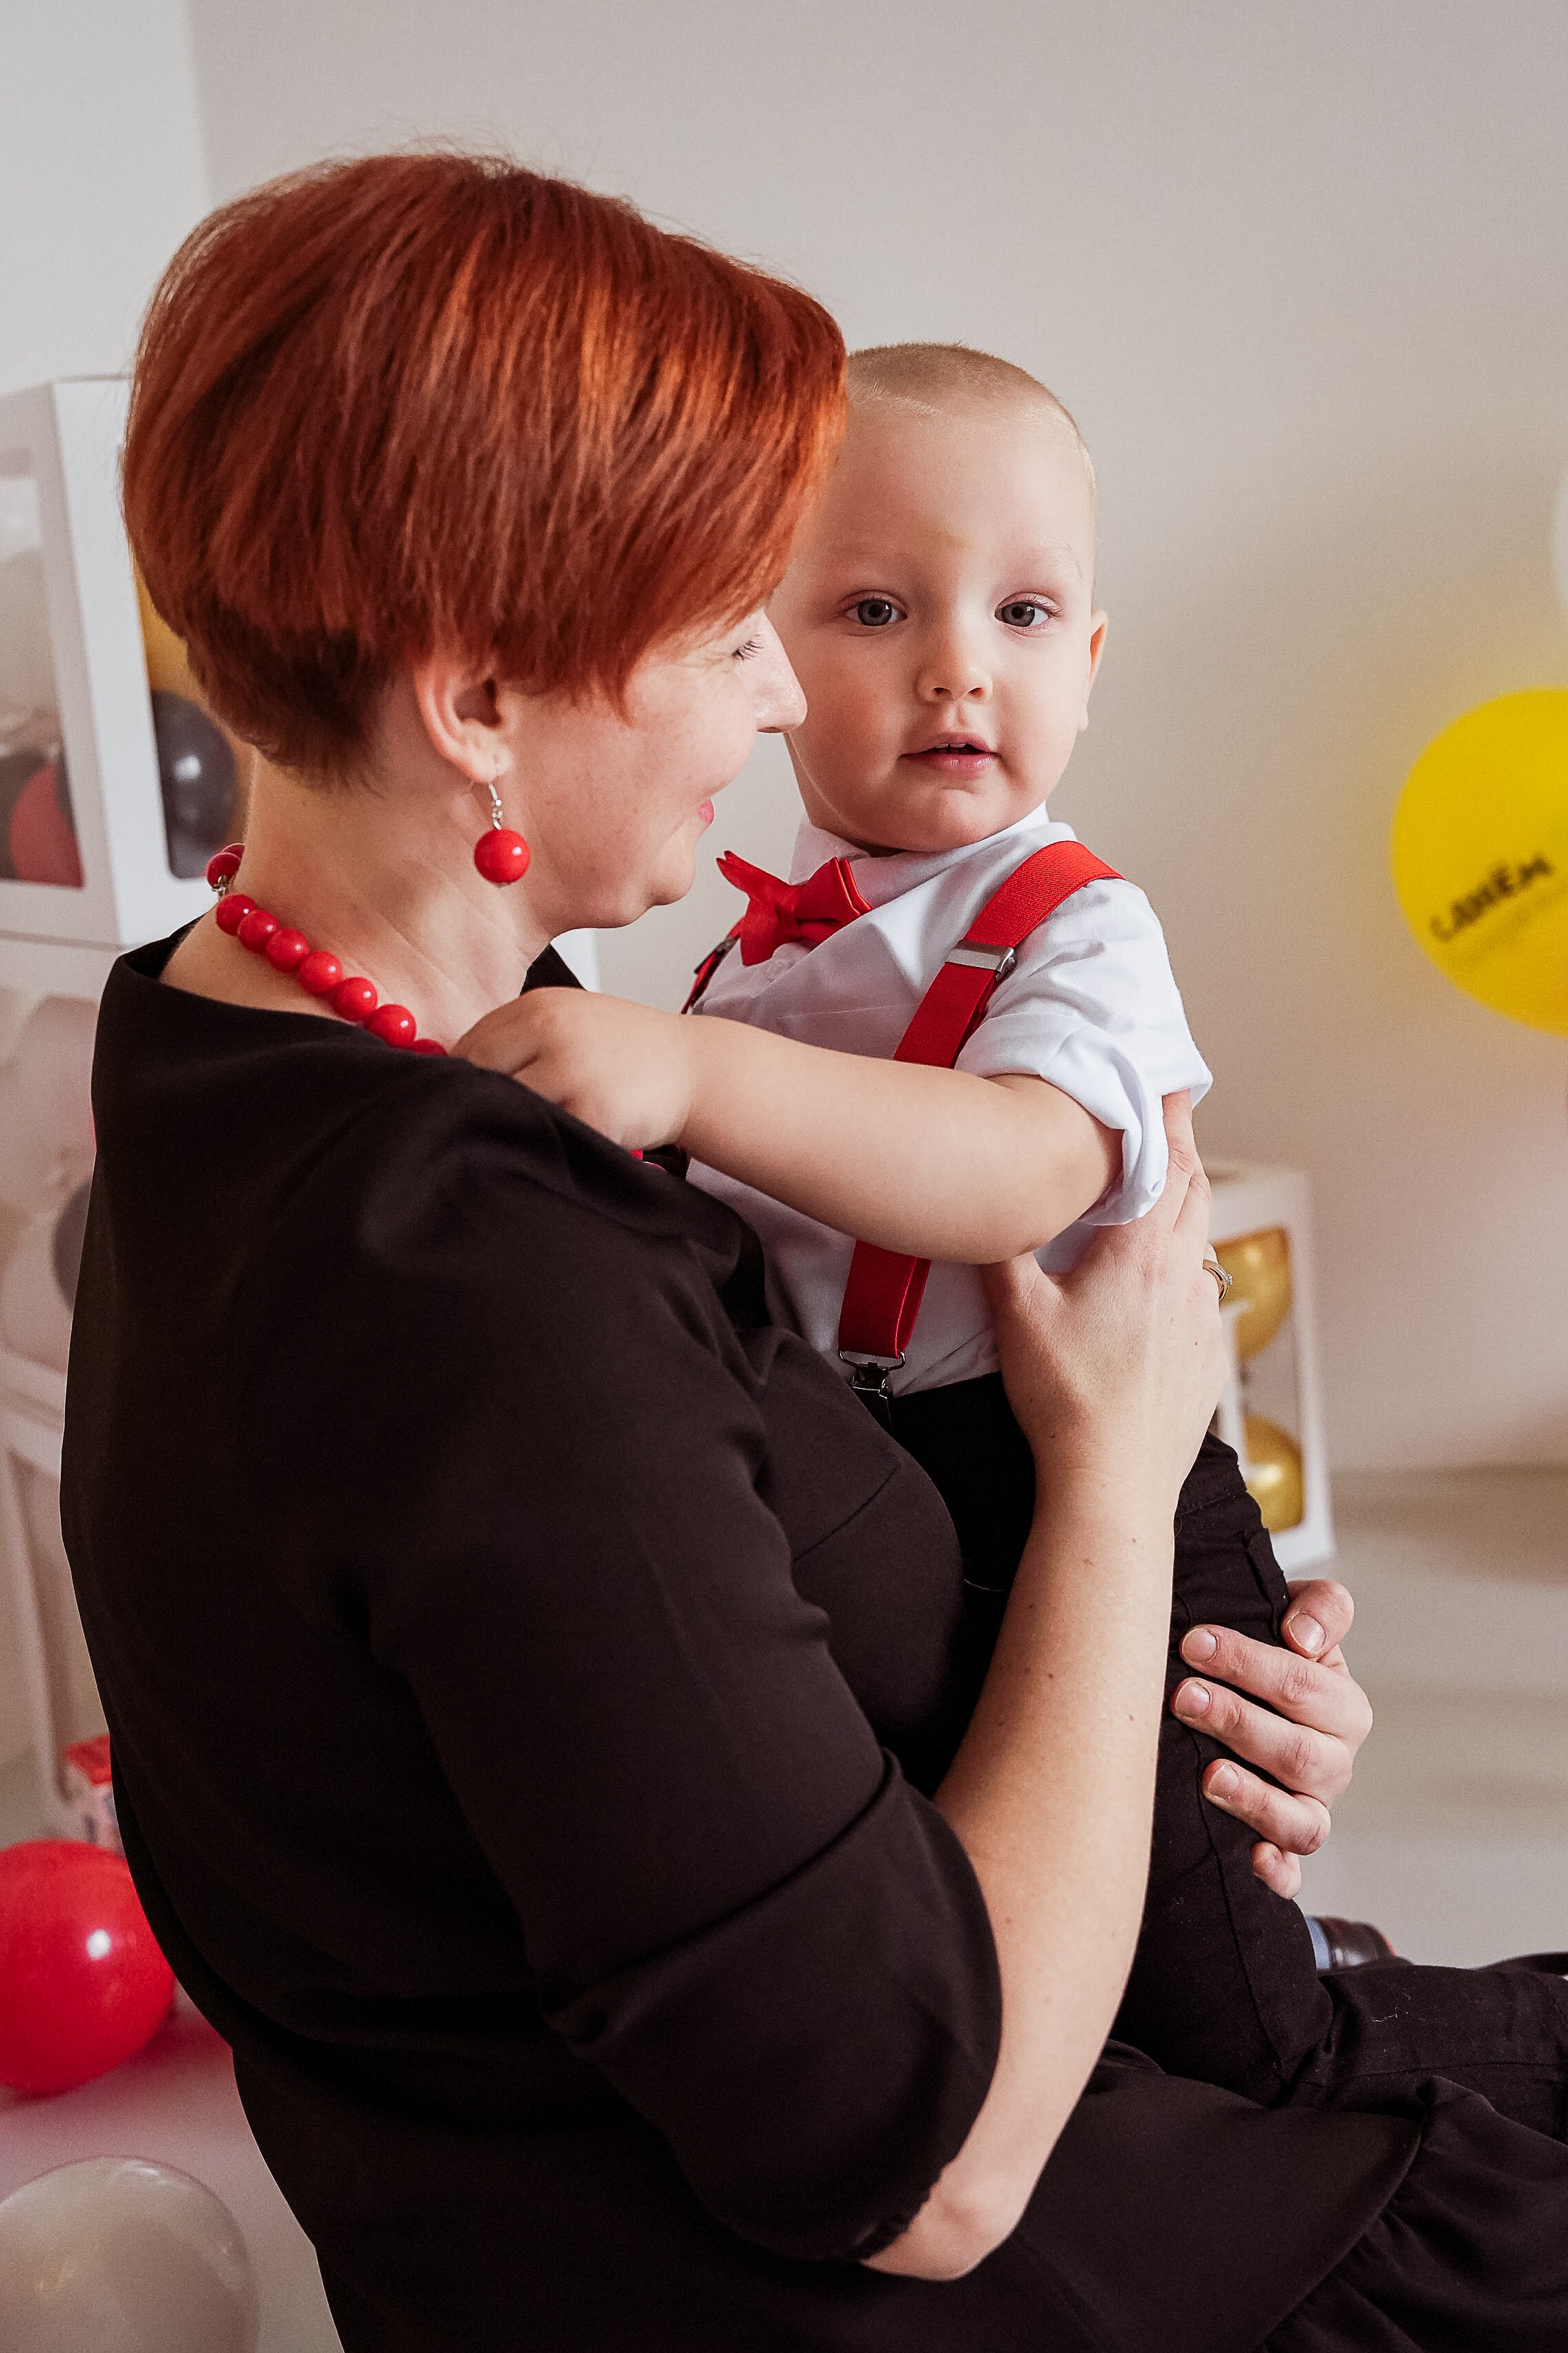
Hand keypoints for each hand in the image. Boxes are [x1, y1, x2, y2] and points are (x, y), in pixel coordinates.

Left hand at [455, 988, 695, 1150]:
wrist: (696, 1069)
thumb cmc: (630, 1051)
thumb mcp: (573, 1022)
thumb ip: (521, 1038)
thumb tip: (453, 1074)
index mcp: (541, 1007)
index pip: (469, 1046)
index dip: (456, 1081)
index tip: (458, 1103)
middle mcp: (551, 1032)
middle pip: (477, 1078)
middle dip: (474, 1106)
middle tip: (479, 1128)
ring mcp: (572, 1073)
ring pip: (507, 1110)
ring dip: (506, 1128)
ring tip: (520, 1138)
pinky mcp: (593, 1114)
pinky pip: (546, 1137)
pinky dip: (541, 1147)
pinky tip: (553, 1148)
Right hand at [979, 1093, 1228, 1516]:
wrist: (1113, 1484)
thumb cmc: (1066, 1403)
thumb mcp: (1017, 1316)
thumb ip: (1001, 1251)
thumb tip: (986, 1205)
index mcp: (1142, 1255)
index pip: (1167, 1161)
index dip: (1170, 1115)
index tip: (1170, 1082)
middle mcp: (1184, 1278)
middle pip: (1197, 1191)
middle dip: (1183, 1151)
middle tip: (1169, 1121)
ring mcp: (1202, 1320)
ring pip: (1202, 1243)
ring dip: (1185, 1210)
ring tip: (1159, 1196)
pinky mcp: (1208, 1358)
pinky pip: (1201, 1294)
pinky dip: (1184, 1269)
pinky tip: (1158, 1284)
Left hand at [1170, 1577, 1372, 1898]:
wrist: (1249, 1698)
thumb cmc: (1269, 1654)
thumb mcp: (1297, 1616)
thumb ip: (1321, 1607)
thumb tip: (1302, 1636)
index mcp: (1342, 1706)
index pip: (1305, 1685)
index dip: (1249, 1663)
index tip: (1193, 1641)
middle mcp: (1332, 1762)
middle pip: (1298, 1752)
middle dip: (1238, 1721)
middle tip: (1183, 1697)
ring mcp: (1310, 1809)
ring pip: (1300, 1820)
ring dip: (1254, 1798)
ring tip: (1208, 1776)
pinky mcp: (1286, 1850)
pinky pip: (1292, 1874)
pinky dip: (1278, 1872)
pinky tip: (1252, 1860)